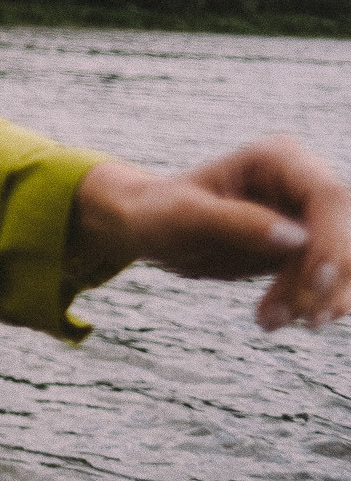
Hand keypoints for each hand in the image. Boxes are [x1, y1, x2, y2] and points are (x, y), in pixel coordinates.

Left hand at [73, 136, 350, 330]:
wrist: (148, 226)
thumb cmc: (158, 211)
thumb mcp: (184, 216)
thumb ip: (235, 222)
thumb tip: (296, 239)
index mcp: (277, 158)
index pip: (328, 197)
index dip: (334, 241)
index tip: (317, 283)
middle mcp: (302, 181)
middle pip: (344, 234)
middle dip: (324, 281)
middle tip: (295, 320)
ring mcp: (307, 215)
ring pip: (341, 264)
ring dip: (315, 300)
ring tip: (269, 322)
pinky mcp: (305, 247)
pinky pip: (324, 280)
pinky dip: (305, 304)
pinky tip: (271, 320)